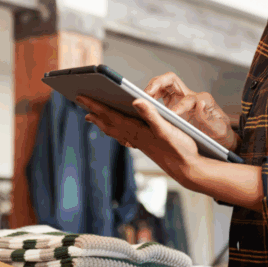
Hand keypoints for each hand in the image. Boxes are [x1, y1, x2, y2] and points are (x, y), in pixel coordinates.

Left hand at [78, 96, 201, 184]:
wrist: (188, 170)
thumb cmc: (180, 149)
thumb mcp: (167, 129)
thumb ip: (152, 115)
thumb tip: (136, 101)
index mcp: (137, 131)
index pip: (112, 115)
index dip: (96, 105)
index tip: (81, 96)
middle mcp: (135, 137)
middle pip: (109, 122)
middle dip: (94, 111)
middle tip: (79, 101)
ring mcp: (140, 142)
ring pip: (115, 130)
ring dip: (102, 122)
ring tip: (92, 116)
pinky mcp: (146, 145)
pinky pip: (124, 136)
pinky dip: (116, 130)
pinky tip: (117, 130)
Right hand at [144, 72, 237, 151]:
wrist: (221, 138)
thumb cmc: (220, 134)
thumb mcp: (219, 130)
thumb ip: (209, 119)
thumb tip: (198, 104)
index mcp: (203, 100)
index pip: (188, 98)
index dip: (179, 106)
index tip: (172, 115)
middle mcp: (191, 95)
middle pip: (171, 80)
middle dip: (158, 83)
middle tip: (147, 94)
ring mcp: (181, 98)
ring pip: (163, 84)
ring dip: (151, 88)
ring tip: (140, 98)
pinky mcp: (174, 104)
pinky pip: (160, 94)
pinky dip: (150, 96)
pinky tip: (143, 105)